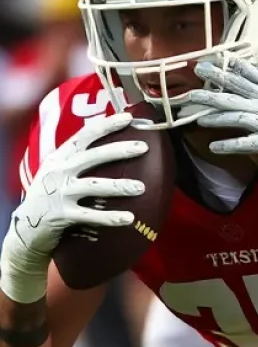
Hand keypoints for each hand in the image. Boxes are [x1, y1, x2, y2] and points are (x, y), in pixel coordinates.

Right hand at [0, 113, 146, 303]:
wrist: (24, 228)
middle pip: (93, 156)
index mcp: (60, 158)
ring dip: (120, 186)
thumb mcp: (57, 170)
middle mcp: (59, 172)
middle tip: (143, 147)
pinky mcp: (62, 215)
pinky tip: (128, 218)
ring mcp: (60, 193)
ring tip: (141, 188)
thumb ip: (78, 157)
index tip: (128, 118)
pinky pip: (91, 215)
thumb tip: (115, 143)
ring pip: (95, 186)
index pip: (85, 135)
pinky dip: (110, 217)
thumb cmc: (49, 195)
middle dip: (119, 150)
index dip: (107, 125)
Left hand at [190, 41, 257, 187]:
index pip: (249, 73)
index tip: (210, 60)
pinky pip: (245, 144)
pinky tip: (213, 147)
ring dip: (217, 117)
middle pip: (237, 89)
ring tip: (198, 119)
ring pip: (237, 116)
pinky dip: (230, 145)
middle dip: (216, 81)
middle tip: (197, 74)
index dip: (230, 66)